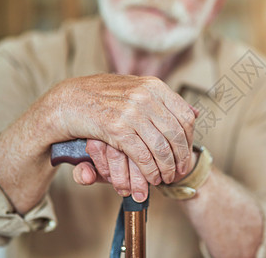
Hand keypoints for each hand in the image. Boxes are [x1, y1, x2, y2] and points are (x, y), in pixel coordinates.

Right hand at [50, 74, 196, 190]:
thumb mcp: (138, 89)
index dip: (190, 138)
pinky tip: (152, 178)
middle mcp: (145, 96)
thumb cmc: (105, 97)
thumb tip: (197, 113)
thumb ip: (166, 101)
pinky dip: (150, 171)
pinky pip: (142, 155)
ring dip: (166, 168)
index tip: (187, 152)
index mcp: (154, 86)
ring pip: (161, 148)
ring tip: (167, 178)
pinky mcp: (116, 128)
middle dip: (181, 157)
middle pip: (176, 134)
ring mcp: (131, 111)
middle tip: (180, 171)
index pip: (185, 116)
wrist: (69, 99)